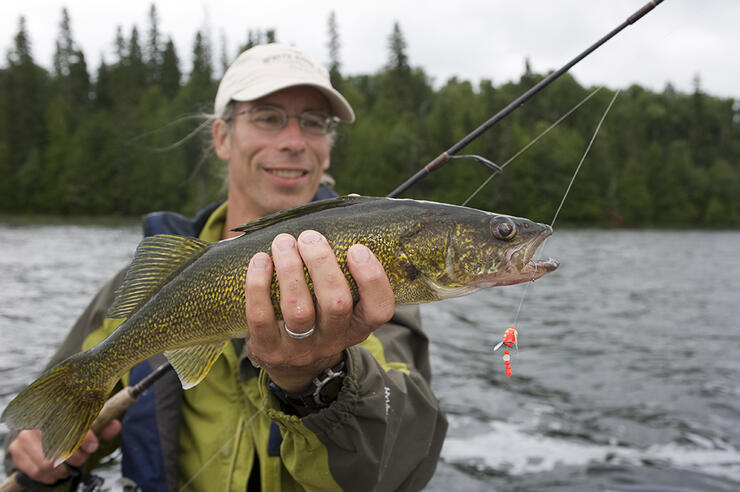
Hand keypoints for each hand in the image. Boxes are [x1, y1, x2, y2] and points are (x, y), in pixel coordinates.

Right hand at [7, 421, 120, 483]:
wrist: (39, 426)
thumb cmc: (67, 424)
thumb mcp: (85, 422)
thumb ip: (101, 425)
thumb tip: (115, 427)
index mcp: (56, 408)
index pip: (71, 424)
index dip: (84, 437)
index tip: (93, 446)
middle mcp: (37, 421)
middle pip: (60, 447)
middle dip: (76, 457)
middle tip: (82, 458)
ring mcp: (24, 437)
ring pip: (48, 463)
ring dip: (64, 469)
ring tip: (70, 466)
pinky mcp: (16, 451)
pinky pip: (36, 471)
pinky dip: (50, 476)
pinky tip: (57, 472)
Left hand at [244, 230, 394, 392]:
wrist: (290, 363)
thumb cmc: (318, 311)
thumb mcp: (340, 295)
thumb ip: (346, 253)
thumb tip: (352, 200)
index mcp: (358, 325)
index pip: (379, 309)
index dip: (372, 278)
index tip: (356, 249)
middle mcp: (334, 340)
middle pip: (336, 304)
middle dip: (322, 264)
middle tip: (310, 237)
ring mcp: (301, 349)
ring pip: (298, 310)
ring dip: (290, 270)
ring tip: (284, 242)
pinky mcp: (269, 350)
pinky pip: (261, 317)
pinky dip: (258, 285)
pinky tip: (260, 260)